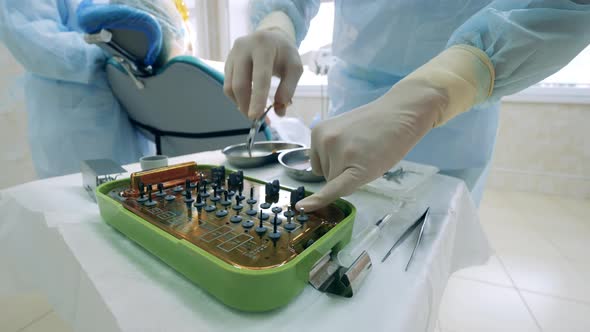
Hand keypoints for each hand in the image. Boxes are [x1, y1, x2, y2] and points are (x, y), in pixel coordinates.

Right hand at [223, 29, 302, 119]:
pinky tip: (247, 101)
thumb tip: (279, 111)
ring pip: (230, 86)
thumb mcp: (295, 68)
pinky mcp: (227, 61)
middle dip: (246, 105)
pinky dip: (236, 97)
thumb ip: (288, 89)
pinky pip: (227, 84)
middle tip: (255, 119)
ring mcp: (232, 54)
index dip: (257, 98)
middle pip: (240, 84)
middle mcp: (244, 48)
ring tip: (252, 110)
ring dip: (240, 103)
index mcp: (263, 47)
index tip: (255, 117)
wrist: (271, 36)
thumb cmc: (285, 53)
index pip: (259, 77)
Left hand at [295, 45, 493, 211]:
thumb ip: (331, 150)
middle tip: (364, 151)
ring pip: (335, 183)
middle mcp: (322, 142)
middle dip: (343, 169)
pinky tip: (305, 208)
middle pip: (325, 174)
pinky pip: (334, 190)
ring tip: (369, 156)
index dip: (333, 167)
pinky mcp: (353, 168)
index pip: (318, 163)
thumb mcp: (344, 132)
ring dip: (351, 176)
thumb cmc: (376, 125)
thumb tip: (327, 178)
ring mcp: (336, 154)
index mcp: (318, 132)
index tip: (331, 170)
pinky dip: (319, 201)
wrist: (402, 113)